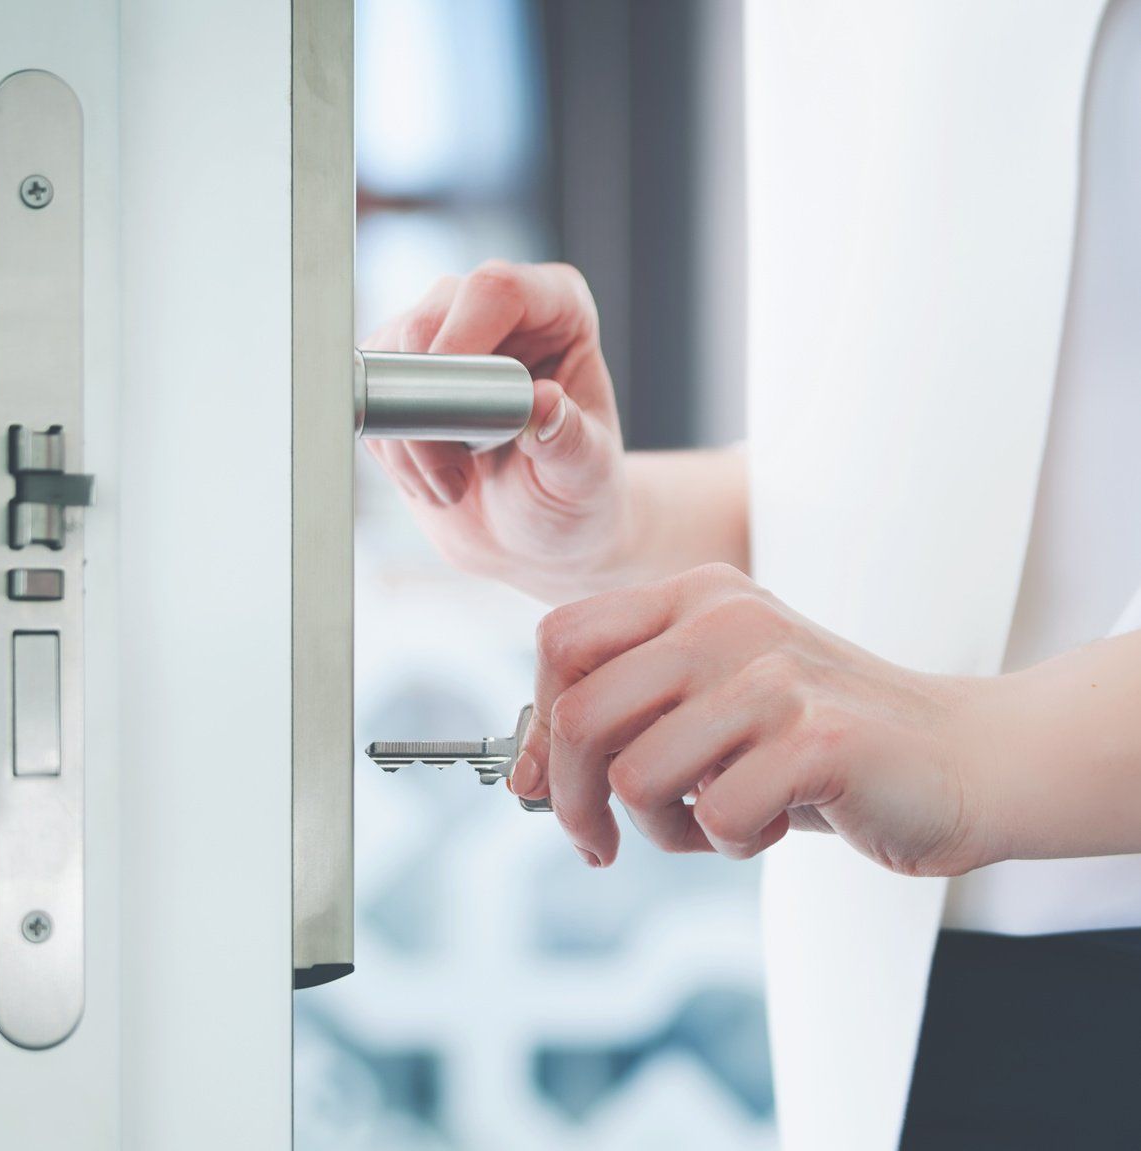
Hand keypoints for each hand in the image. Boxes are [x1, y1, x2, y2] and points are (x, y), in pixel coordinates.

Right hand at [362, 260, 634, 601]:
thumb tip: (543, 402)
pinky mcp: (400, 375)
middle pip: (426, 321)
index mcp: (557, 308)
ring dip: (408, 440)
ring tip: (453, 487)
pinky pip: (369, 399)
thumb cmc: (572, 494)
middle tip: (458, 478)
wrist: (532, 534)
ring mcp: (441, 336)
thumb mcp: (585, 475)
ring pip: (386, 362)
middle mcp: (494, 310)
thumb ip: (569, 439)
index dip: (462, 340)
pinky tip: (431, 479)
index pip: (497, 291)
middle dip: (428, 410)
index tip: (451, 409)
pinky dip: (393, 451)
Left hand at [509, 563, 1000, 876]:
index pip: (561, 640)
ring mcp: (774, 675)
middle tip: (600, 845)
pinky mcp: (818, 738)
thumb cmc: (815, 743)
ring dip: (664, 830)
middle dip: (573, 801)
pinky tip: (774, 822)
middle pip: (581, 716)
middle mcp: (726, 620)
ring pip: (637, 777)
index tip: (540, 786)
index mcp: (694, 597)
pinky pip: (713, 817)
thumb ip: (626, 715)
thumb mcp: (710, 705)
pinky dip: (729, 843)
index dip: (536, 724)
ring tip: (717, 820)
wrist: (964, 758)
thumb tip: (525, 773)